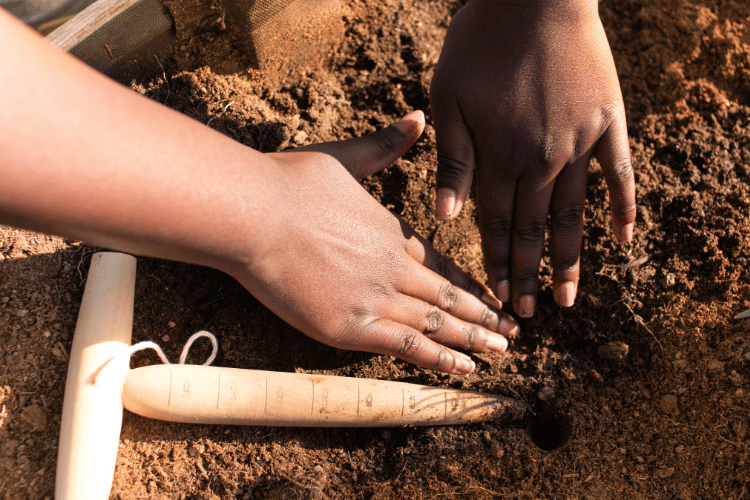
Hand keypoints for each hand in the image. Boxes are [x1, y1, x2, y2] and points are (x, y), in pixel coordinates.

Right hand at [232, 111, 518, 373]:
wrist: (255, 215)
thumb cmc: (291, 184)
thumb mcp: (344, 157)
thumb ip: (385, 145)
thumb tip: (417, 117)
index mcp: (393, 233)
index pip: (444, 264)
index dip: (472, 283)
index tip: (495, 297)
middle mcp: (394, 268)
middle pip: (449, 297)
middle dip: (484, 316)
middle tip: (515, 333)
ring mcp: (375, 299)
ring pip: (437, 324)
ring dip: (472, 339)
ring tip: (502, 351)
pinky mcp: (350, 328)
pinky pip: (406, 346)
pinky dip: (438, 359)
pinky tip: (465, 369)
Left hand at [429, 0, 635, 316]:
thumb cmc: (480, 42)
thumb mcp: (449, 98)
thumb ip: (452, 161)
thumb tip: (445, 218)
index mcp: (499, 156)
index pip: (493, 225)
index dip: (494, 264)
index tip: (496, 300)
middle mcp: (540, 160)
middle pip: (531, 230)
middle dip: (528, 275)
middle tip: (529, 315)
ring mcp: (578, 144)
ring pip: (574, 215)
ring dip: (570, 259)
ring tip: (570, 298)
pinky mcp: (607, 124)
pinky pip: (619, 176)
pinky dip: (622, 209)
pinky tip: (623, 240)